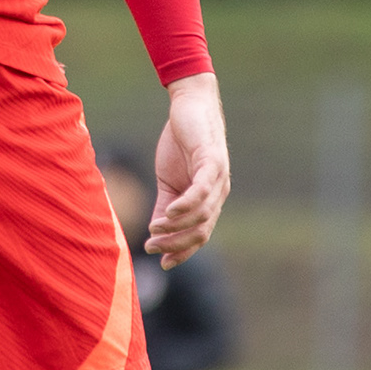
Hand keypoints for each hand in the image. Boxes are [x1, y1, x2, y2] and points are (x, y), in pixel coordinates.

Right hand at [148, 73, 229, 267]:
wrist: (190, 106)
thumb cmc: (180, 143)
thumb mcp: (168, 180)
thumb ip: (164, 206)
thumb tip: (154, 232)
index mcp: (209, 200)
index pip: (200, 234)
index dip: (182, 251)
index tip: (163, 263)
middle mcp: (219, 193)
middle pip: (202, 230)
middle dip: (176, 244)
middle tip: (152, 247)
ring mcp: (218, 178)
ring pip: (202, 214)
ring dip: (176, 227)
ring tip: (154, 230)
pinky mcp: (212, 161)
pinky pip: (202, 191)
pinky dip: (186, 206)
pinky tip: (170, 213)